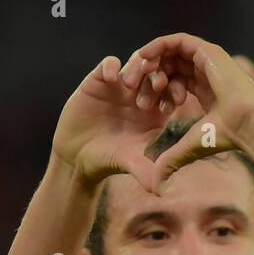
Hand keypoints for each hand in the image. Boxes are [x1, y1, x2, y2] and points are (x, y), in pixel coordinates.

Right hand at [50, 54, 172, 189]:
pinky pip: (109, 64)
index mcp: (155, 112)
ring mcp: (120, 86)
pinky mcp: (99, 80)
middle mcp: (140, 95)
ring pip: (136, 63)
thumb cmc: (107, 159)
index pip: (172, 93)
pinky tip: (112, 79)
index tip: (175, 101)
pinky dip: (112, 66)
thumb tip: (161, 190)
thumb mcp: (128, 163)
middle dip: (160, 76)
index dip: (176, 93)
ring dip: (138, 68)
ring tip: (131, 84)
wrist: (77, 155)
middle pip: (158, 74)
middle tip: (158, 85)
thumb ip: (145, 171)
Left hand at [120, 33, 253, 190]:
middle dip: (145, 77)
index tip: (140, 106)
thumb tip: (156, 186)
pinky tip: (142, 58)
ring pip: (168, 53)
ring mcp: (206, 60)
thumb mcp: (189, 147)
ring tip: (131, 76)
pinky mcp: (206, 51)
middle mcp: (205, 72)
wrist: (247, 122)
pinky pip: (175, 41)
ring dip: (147, 61)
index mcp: (205, 90)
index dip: (154, 92)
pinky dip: (157, 46)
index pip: (173, 83)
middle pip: (167, 66)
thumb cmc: (225, 136)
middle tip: (127, 88)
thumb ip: (171, 160)